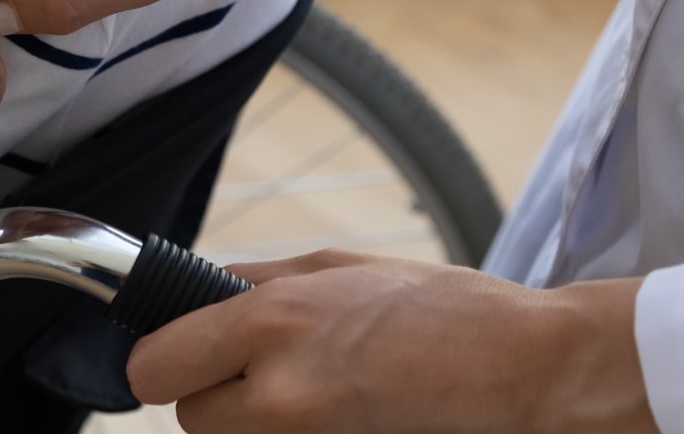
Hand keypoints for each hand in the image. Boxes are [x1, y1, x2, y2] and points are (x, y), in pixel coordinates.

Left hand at [127, 250, 655, 433]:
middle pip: (186, 417)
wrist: (529, 371)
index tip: (185, 349)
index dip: (166, 356)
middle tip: (258, 371)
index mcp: (273, 322)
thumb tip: (193, 292)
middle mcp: (280, 392)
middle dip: (212, 393)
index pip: (153, 366)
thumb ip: (253, 283)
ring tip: (312, 389)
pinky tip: (338, 410)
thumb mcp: (337, 265)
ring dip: (252, 420)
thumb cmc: (445, 311)